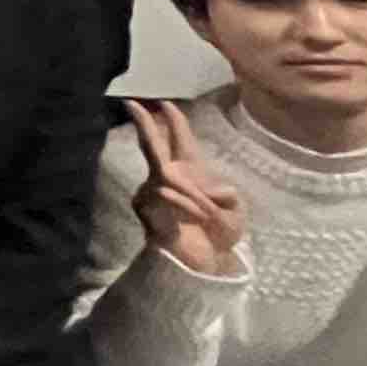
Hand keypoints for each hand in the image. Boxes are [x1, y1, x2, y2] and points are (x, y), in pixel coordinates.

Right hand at [124, 99, 246, 275]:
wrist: (206, 262)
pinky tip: (190, 219)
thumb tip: (202, 188)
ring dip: (192, 195)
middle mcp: (167, 178)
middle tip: (131, 103)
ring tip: (205, 215)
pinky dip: (184, 205)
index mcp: (192, 171)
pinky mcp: (145, 209)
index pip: (180, 140)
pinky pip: (165, 194)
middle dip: (142, 124)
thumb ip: (224, 191)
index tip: (163, 104)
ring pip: (168, 176)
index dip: (174, 121)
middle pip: (152, 145)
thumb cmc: (220, 232)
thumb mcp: (235, 208)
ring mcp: (153, 193)